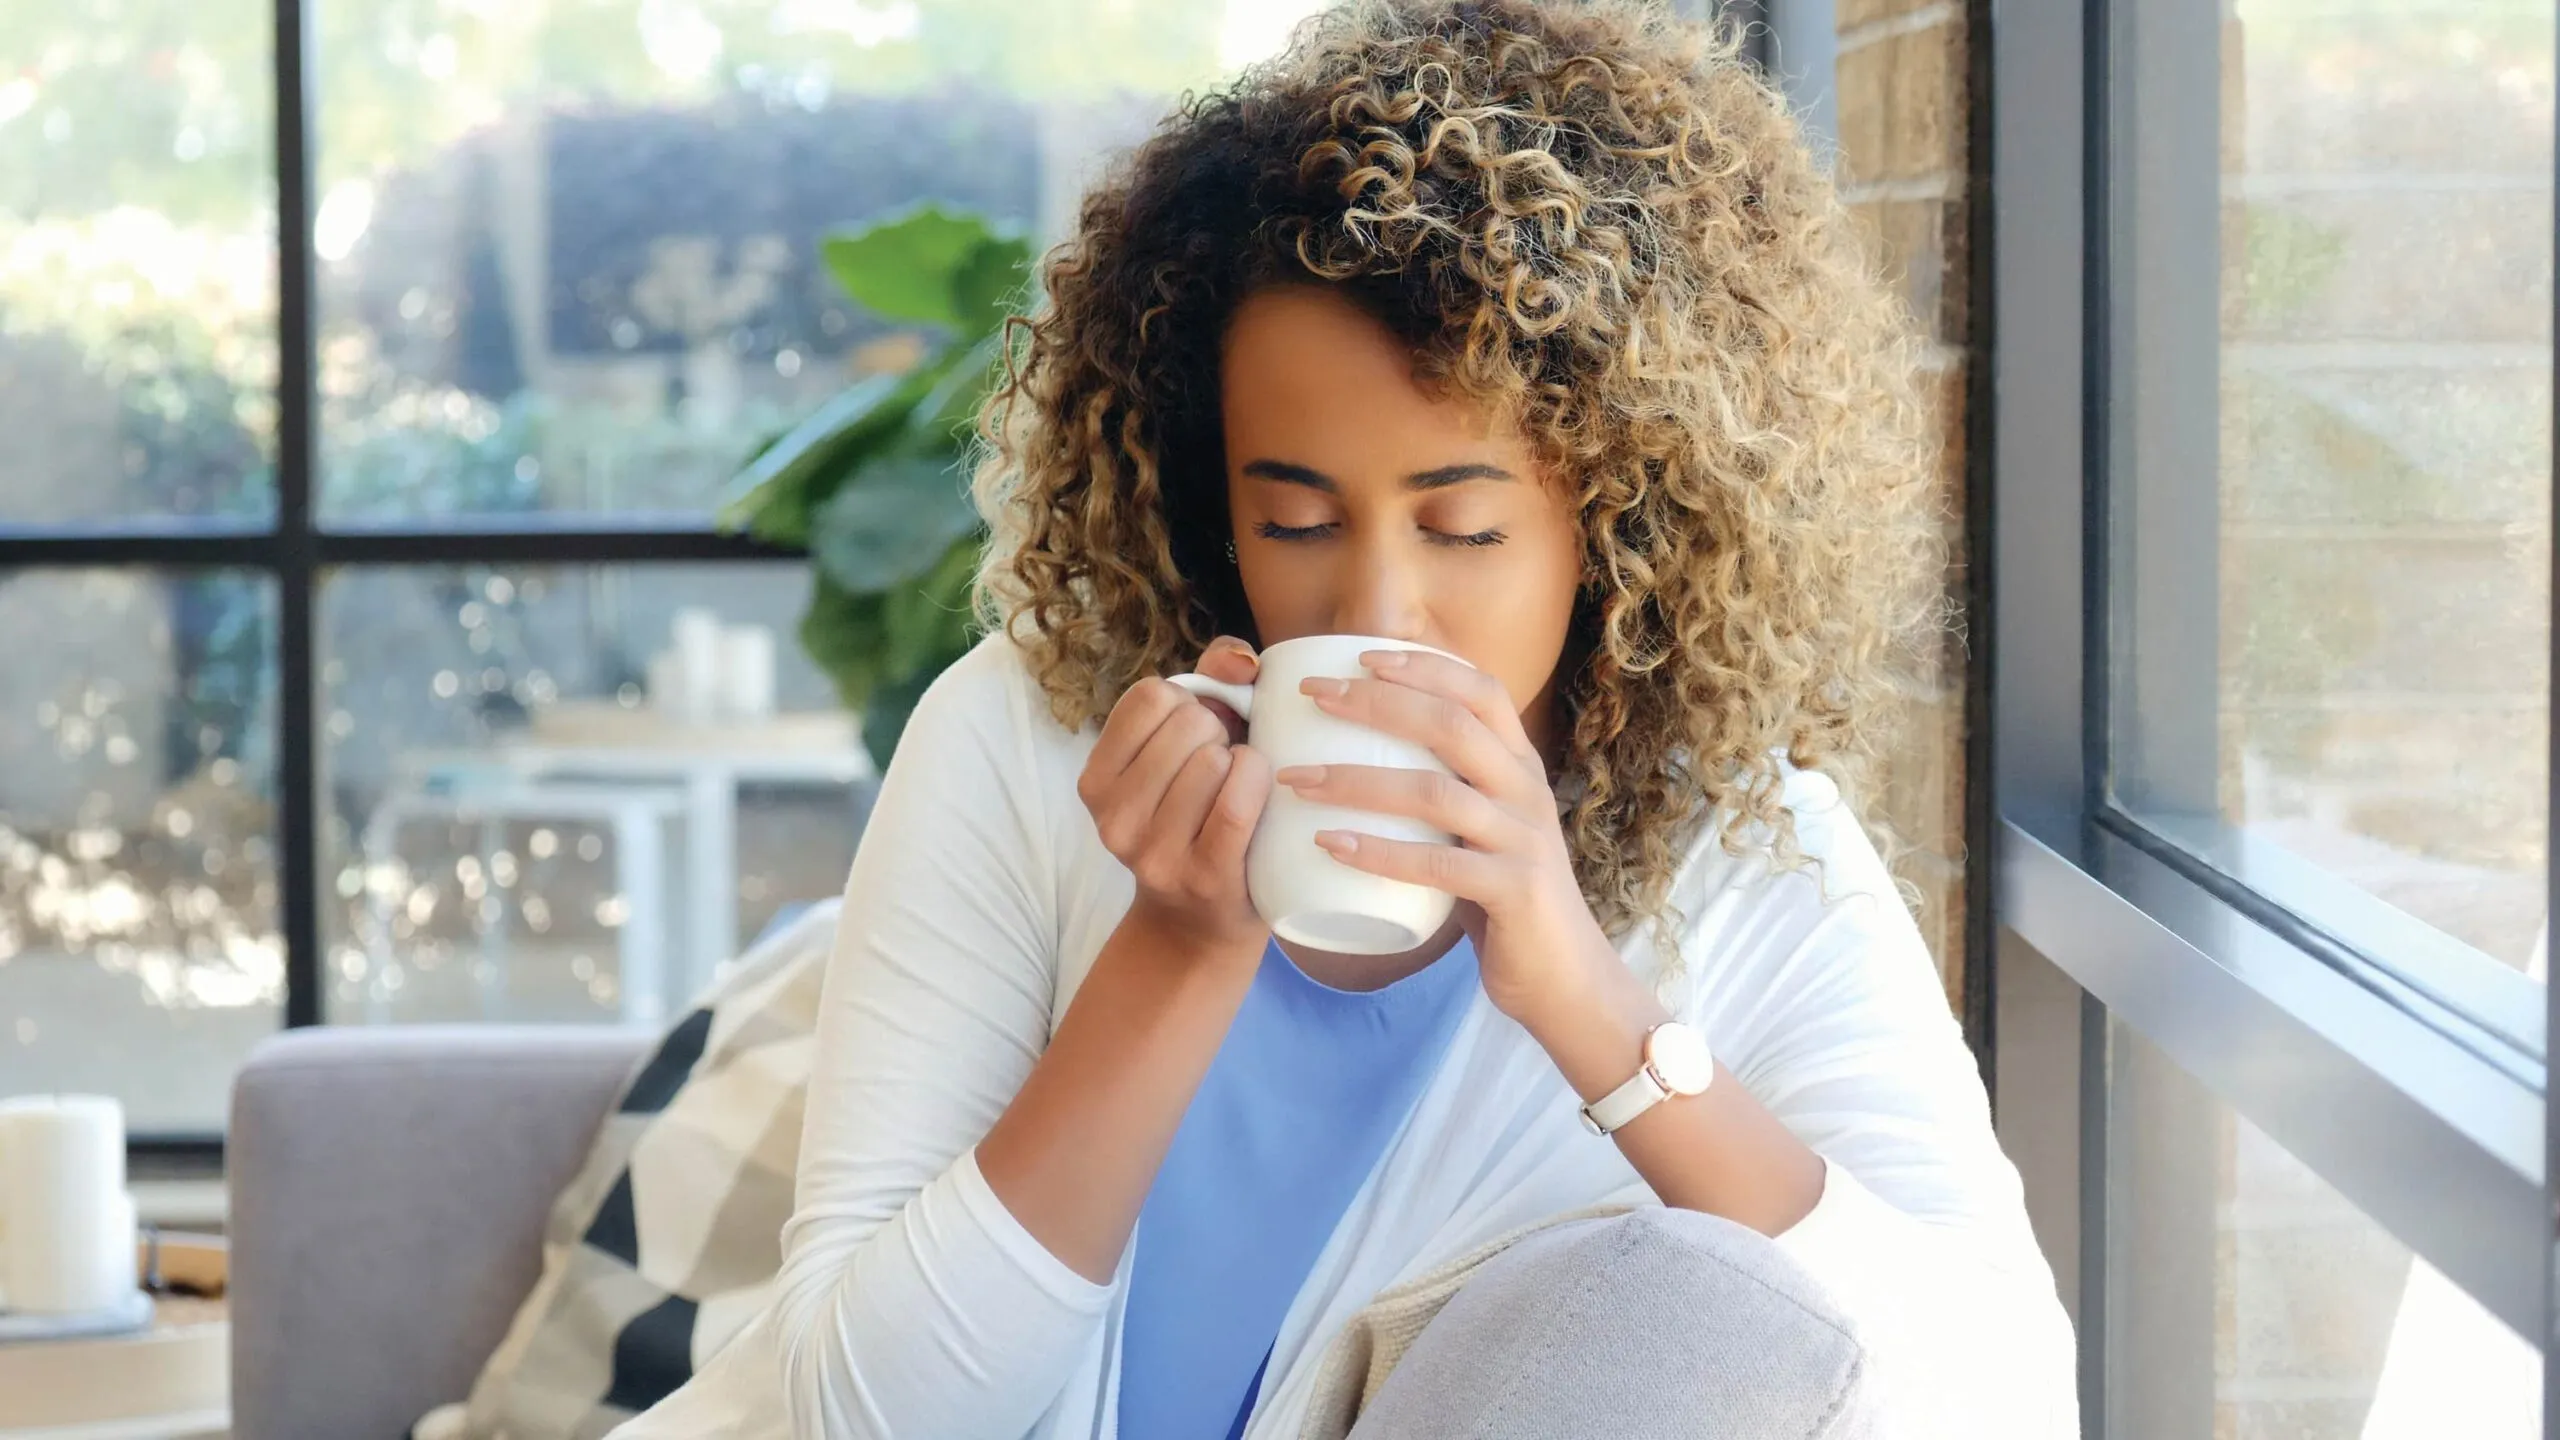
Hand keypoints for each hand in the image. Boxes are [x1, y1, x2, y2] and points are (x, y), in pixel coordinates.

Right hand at [1080, 636, 1272, 959]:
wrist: (1202, 917)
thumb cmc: (1202, 811)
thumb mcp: (1190, 743)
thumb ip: (1213, 678)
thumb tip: (1244, 664)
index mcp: (1097, 780)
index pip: (1150, 697)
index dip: (1188, 703)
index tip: (1195, 733)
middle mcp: (1112, 818)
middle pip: (1188, 723)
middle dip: (1219, 733)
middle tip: (1220, 768)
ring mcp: (1153, 852)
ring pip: (1214, 761)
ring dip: (1240, 762)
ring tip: (1234, 791)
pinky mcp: (1202, 876)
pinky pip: (1238, 802)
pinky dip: (1257, 783)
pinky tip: (1258, 795)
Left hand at [1272, 649, 1613, 1021]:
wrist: (1565, 978)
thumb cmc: (1506, 901)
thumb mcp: (1485, 831)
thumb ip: (1448, 793)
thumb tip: (1363, 758)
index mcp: (1520, 768)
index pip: (1481, 691)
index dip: (1425, 666)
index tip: (1363, 655)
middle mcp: (1526, 793)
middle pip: (1452, 725)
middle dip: (1377, 703)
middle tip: (1312, 696)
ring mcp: (1523, 841)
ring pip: (1436, 792)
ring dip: (1357, 780)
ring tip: (1297, 779)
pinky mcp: (1513, 891)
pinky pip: (1438, 864)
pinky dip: (1380, 853)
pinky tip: (1330, 845)